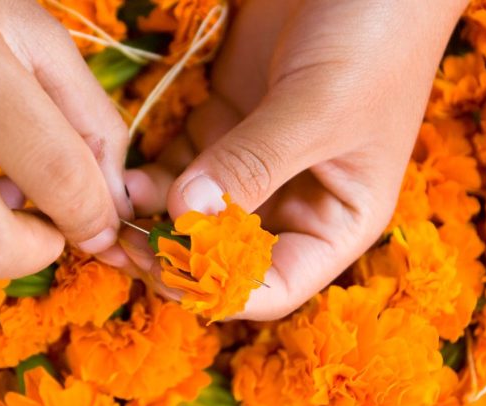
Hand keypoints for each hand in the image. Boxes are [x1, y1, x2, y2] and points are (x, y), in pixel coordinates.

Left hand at [122, 0, 467, 319]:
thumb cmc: (374, 35)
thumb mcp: (319, 107)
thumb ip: (254, 165)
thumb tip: (187, 216)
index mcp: (337, 219)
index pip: (274, 286)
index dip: (220, 291)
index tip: (165, 272)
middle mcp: (294, 200)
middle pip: (224, 258)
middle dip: (174, 258)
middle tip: (120, 248)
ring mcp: (255, 163)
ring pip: (194, 216)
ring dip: (153, 221)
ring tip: (111, 214)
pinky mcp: (227, 123)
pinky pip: (181, 166)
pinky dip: (152, 177)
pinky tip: (125, 176)